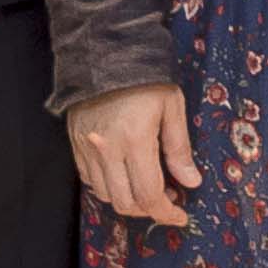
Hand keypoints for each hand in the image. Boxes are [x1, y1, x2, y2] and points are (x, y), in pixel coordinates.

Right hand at [68, 83, 200, 227]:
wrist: (105, 52)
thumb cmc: (144, 78)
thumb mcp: (172, 107)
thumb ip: (180, 148)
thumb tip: (191, 182)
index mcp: (135, 140)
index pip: (149, 195)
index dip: (166, 212)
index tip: (180, 216)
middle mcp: (107, 149)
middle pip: (125, 203)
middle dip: (149, 210)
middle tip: (167, 199)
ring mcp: (87, 148)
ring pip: (105, 195)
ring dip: (128, 200)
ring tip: (146, 186)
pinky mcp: (76, 144)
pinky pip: (89, 180)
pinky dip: (108, 187)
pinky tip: (124, 175)